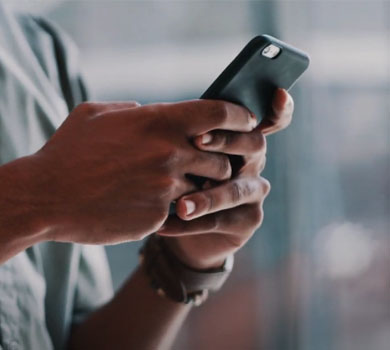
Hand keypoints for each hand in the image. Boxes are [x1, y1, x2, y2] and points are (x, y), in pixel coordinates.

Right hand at [27, 99, 256, 244]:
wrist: (45, 198)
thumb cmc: (65, 152)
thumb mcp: (93, 114)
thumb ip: (129, 108)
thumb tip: (148, 109)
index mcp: (158, 121)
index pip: (222, 114)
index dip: (239, 118)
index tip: (243, 124)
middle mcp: (170, 153)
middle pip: (222, 157)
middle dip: (217, 161)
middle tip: (205, 164)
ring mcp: (166, 188)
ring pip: (205, 189)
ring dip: (197, 189)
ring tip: (177, 188)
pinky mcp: (158, 217)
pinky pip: (181, 212)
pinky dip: (172, 210)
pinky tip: (148, 206)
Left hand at [157, 89, 294, 268]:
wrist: (180, 224)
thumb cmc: (180, 177)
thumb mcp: (181, 152)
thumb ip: (188, 133)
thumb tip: (171, 112)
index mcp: (241, 139)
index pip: (269, 120)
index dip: (280, 109)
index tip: (279, 94)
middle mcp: (254, 162)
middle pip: (253, 146)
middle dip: (226, 141)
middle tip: (197, 141)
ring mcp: (254, 192)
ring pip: (235, 191)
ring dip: (206, 197)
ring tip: (180, 205)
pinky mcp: (247, 221)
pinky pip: (219, 221)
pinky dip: (188, 224)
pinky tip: (164, 225)